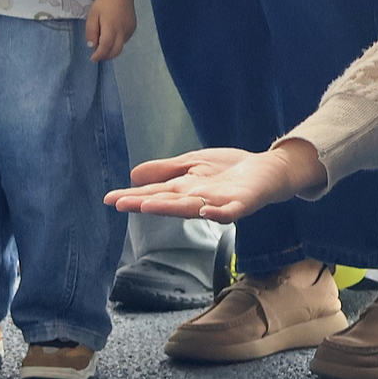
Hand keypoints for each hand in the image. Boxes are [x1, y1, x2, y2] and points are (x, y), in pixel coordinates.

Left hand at [85, 0, 140, 60]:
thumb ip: (91, 31)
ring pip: (120, 46)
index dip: (99, 55)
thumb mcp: (92, 14)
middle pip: (116, 51)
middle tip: (98, 55)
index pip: (106, 48)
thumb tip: (92, 45)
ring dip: (111, 49)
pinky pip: (124, 39)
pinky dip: (117, 41)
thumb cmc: (104, 1)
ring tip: (103, 42)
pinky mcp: (133, 27)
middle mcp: (122, 31)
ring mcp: (130, 30)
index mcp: (111, 27)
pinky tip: (112, 34)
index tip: (92, 58)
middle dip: (106, 56)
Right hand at [103, 141, 326, 223]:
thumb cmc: (230, 169)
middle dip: (144, 203)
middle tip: (121, 204)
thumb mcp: (192, 164)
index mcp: (185, 189)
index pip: (154, 192)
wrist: (268, 170)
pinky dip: (218, 213)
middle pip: (168, 201)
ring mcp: (219, 202)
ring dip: (171, 208)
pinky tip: (205, 212)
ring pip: (192, 208)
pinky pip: (229, 211)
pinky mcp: (242, 202)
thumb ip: (166, 170)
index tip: (109, 199)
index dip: (132, 196)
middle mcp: (198, 199)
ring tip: (149, 205)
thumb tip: (133, 176)